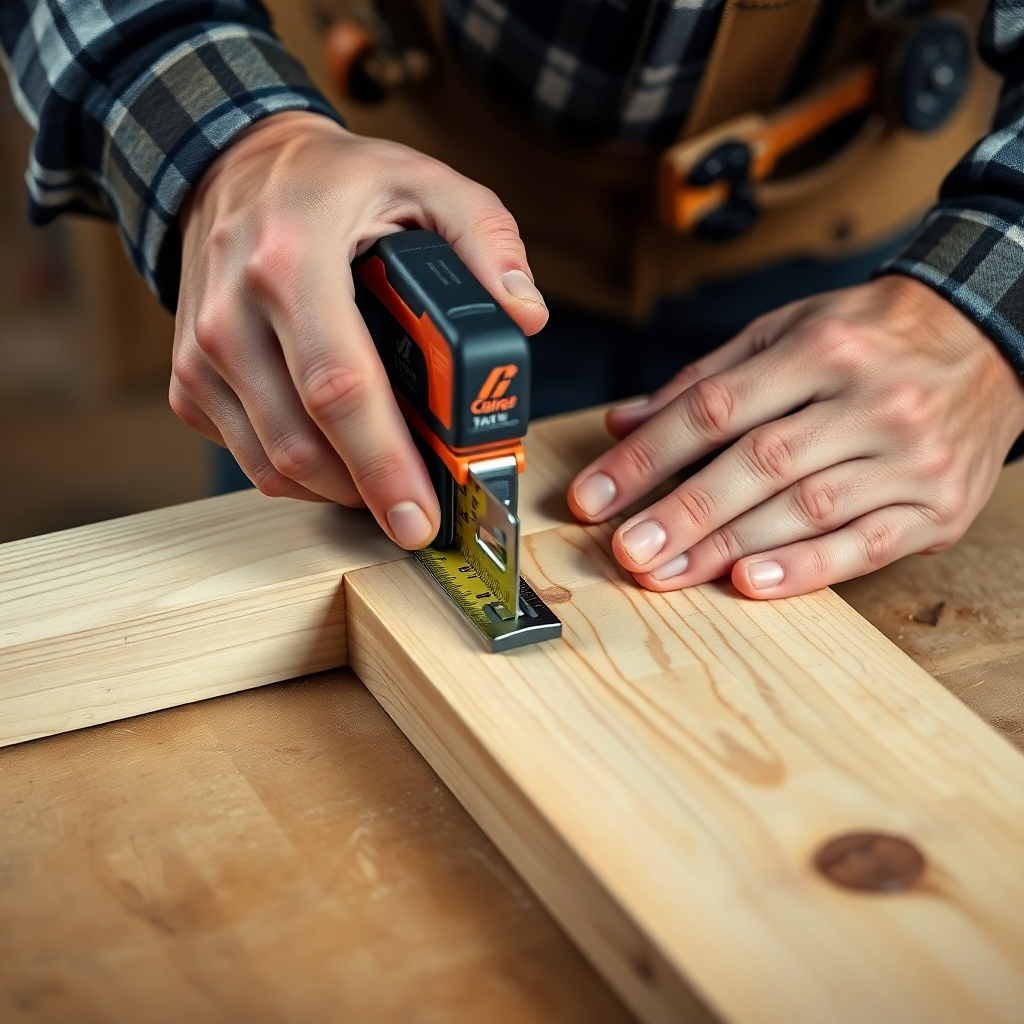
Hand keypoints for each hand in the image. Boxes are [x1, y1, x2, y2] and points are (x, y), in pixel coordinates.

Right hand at [171, 111, 547, 547]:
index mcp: (293, 261)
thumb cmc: (332, 182)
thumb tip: (524, 317)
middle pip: (301, 445)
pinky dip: (301, 471)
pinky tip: (338, 450)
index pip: (340, 387)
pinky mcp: (191, 382)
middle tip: (421, 514)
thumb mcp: (424, 181)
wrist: (233, 166)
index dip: (383, 463)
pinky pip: (249, 458)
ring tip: (387, 477)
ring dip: (338, 489)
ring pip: (271, 466)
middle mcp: (233, 314)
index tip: (422, 514)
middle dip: (369, 496)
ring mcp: (202, 354)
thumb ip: (486, 240)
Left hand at [567, 276, 1023, 597]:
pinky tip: (749, 585)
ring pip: (807, 509)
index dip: (646, 457)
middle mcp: (870, 401)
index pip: (714, 408)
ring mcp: (909, 457)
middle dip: (682, 513)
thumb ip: (704, 379)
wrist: (989, 339)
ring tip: (667, 574)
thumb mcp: (787, 332)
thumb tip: (623, 422)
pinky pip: (866, 545)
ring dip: (728, 548)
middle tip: (625, 552)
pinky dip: (805, 568)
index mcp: (822, 349)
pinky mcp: (937, 506)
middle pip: (759, 464)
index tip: (593, 496)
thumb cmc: (872, 339)